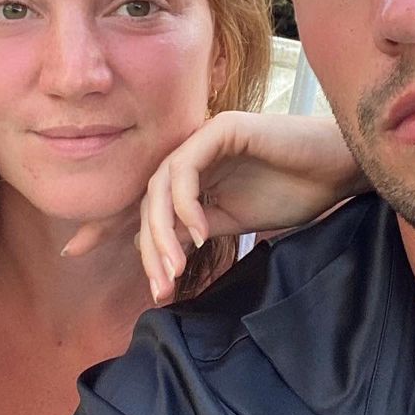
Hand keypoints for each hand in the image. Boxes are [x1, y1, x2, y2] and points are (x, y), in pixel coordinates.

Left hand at [61, 112, 366, 301]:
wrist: (340, 170)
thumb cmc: (298, 193)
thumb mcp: (236, 222)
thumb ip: (197, 230)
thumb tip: (160, 257)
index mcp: (192, 175)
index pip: (140, 201)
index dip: (106, 224)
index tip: (74, 252)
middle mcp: (191, 153)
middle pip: (146, 200)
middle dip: (145, 246)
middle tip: (158, 285)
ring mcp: (204, 138)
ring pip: (160, 187)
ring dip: (163, 232)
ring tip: (174, 269)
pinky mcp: (222, 129)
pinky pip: (186, 168)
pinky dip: (185, 204)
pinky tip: (198, 234)